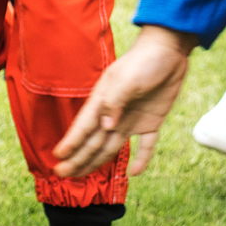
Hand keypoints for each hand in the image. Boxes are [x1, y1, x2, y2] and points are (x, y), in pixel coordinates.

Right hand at [54, 25, 197, 177]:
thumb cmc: (143, 62)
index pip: (83, 127)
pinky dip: (141, 159)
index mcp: (103, 100)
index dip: (70, 143)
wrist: (168, 51)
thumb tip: (104, 127)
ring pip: (111, 146)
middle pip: (93, 141)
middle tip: (62, 174)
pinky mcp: (151, 121)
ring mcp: (131, 118)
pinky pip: (145, 146)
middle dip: (77, 158)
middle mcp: (113, 113)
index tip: (57, 158)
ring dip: (97, 161)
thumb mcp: (127, 80)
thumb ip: (114, 102)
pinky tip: (135, 173)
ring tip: (83, 174)